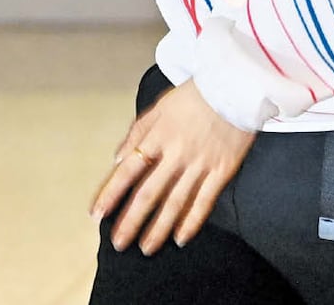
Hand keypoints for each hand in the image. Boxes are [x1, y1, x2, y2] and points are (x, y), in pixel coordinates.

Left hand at [89, 79, 255, 254]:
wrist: (235, 85)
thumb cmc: (196, 94)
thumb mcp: (160, 105)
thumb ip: (138, 131)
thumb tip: (118, 158)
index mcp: (158, 135)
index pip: (128, 170)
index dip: (111, 194)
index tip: (97, 215)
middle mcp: (176, 153)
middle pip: (149, 193)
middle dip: (131, 221)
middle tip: (119, 243)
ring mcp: (199, 164)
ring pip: (174, 203)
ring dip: (158, 228)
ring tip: (147, 247)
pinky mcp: (221, 170)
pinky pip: (204, 201)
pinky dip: (191, 221)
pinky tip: (180, 237)